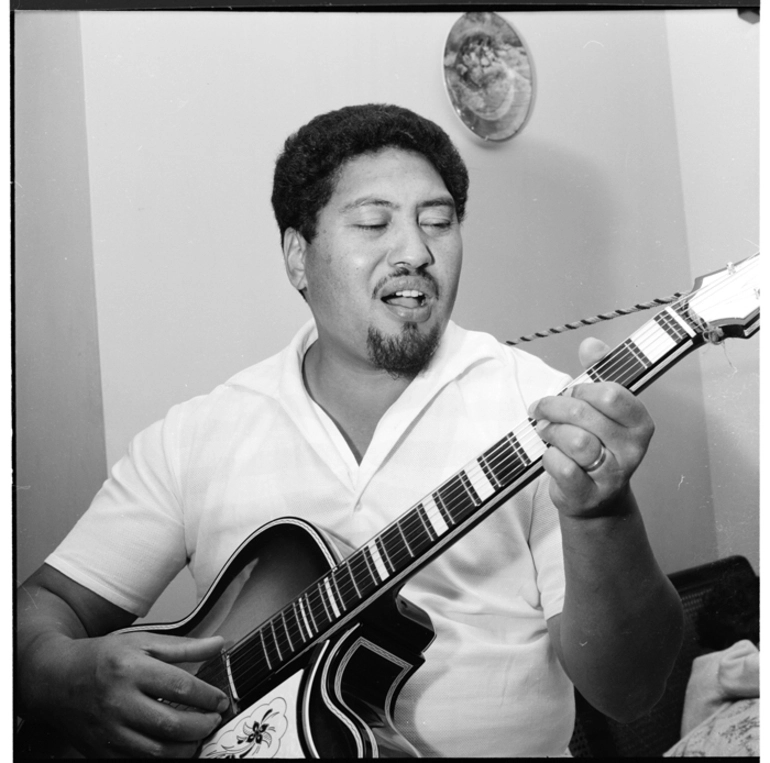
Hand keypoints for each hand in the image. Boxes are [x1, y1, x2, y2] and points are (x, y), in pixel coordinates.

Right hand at [53, 631, 229, 757]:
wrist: (56, 679)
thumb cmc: (102, 659)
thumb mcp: (143, 642)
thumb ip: (184, 647)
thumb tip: (219, 644)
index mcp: (131, 670)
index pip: (180, 687)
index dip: (207, 696)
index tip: (220, 700)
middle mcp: (118, 702)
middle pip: (170, 724)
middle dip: (201, 726)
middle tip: (213, 720)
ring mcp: (108, 731)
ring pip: (156, 751)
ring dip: (185, 747)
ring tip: (198, 736)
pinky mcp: (101, 752)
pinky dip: (162, 758)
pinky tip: (173, 747)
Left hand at [528, 337, 653, 517]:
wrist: (592, 497)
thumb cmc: (595, 444)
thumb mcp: (599, 407)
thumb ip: (597, 371)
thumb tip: (592, 344)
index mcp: (639, 422)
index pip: (612, 394)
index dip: (582, 389)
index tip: (569, 392)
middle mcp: (633, 450)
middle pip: (585, 415)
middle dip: (555, 408)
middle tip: (542, 410)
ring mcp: (613, 474)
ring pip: (576, 441)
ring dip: (551, 432)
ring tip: (545, 431)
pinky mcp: (589, 494)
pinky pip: (563, 467)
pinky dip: (549, 457)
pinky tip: (550, 455)